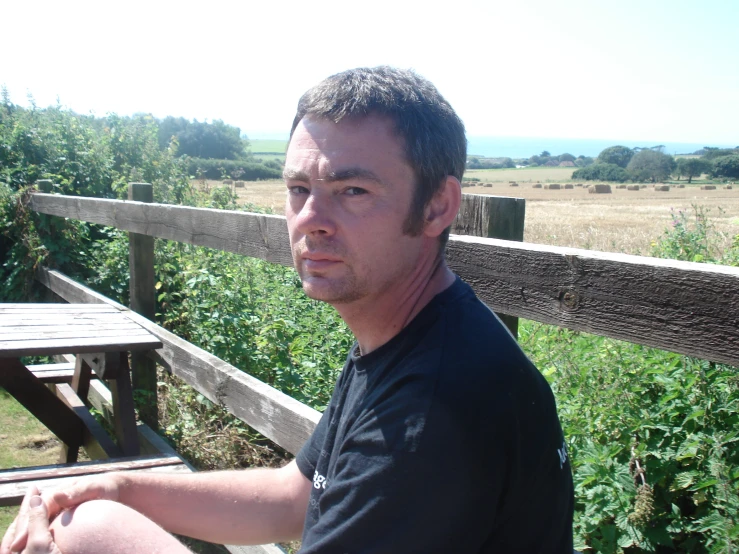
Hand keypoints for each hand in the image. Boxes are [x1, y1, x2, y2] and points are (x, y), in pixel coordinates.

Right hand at [1, 477, 119, 553]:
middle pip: (33, 518)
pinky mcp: (60, 521)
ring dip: (27, 537)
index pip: (39, 509)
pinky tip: (35, 549)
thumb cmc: (105, 488)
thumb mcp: (93, 488)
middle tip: (14, 550)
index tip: (20, 541)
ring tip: (19, 551)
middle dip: (23, 534)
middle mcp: (54, 502)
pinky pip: (45, 531)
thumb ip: (77, 492)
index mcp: (58, 493)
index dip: (29, 524)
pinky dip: (38, 539)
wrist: (114, 490)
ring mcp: (56, 512)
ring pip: (36, 525)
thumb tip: (57, 495)